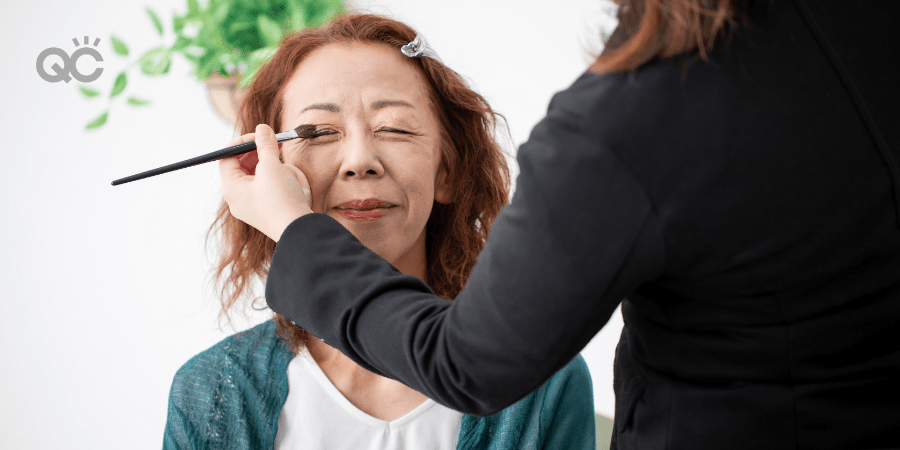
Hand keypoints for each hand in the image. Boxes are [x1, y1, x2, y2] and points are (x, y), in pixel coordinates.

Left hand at [219, 124, 311, 241]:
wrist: (300, 231)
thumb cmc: (281, 199)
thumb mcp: (272, 166)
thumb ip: (265, 145)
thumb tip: (261, 128)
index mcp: (231, 188)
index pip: (227, 157)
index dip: (242, 143)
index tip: (260, 136)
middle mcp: (237, 198)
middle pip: (243, 166)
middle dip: (261, 155)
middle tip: (276, 146)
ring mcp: (251, 207)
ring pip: (259, 177)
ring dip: (275, 169)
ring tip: (289, 173)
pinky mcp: (265, 212)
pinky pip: (269, 189)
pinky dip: (280, 182)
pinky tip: (293, 184)